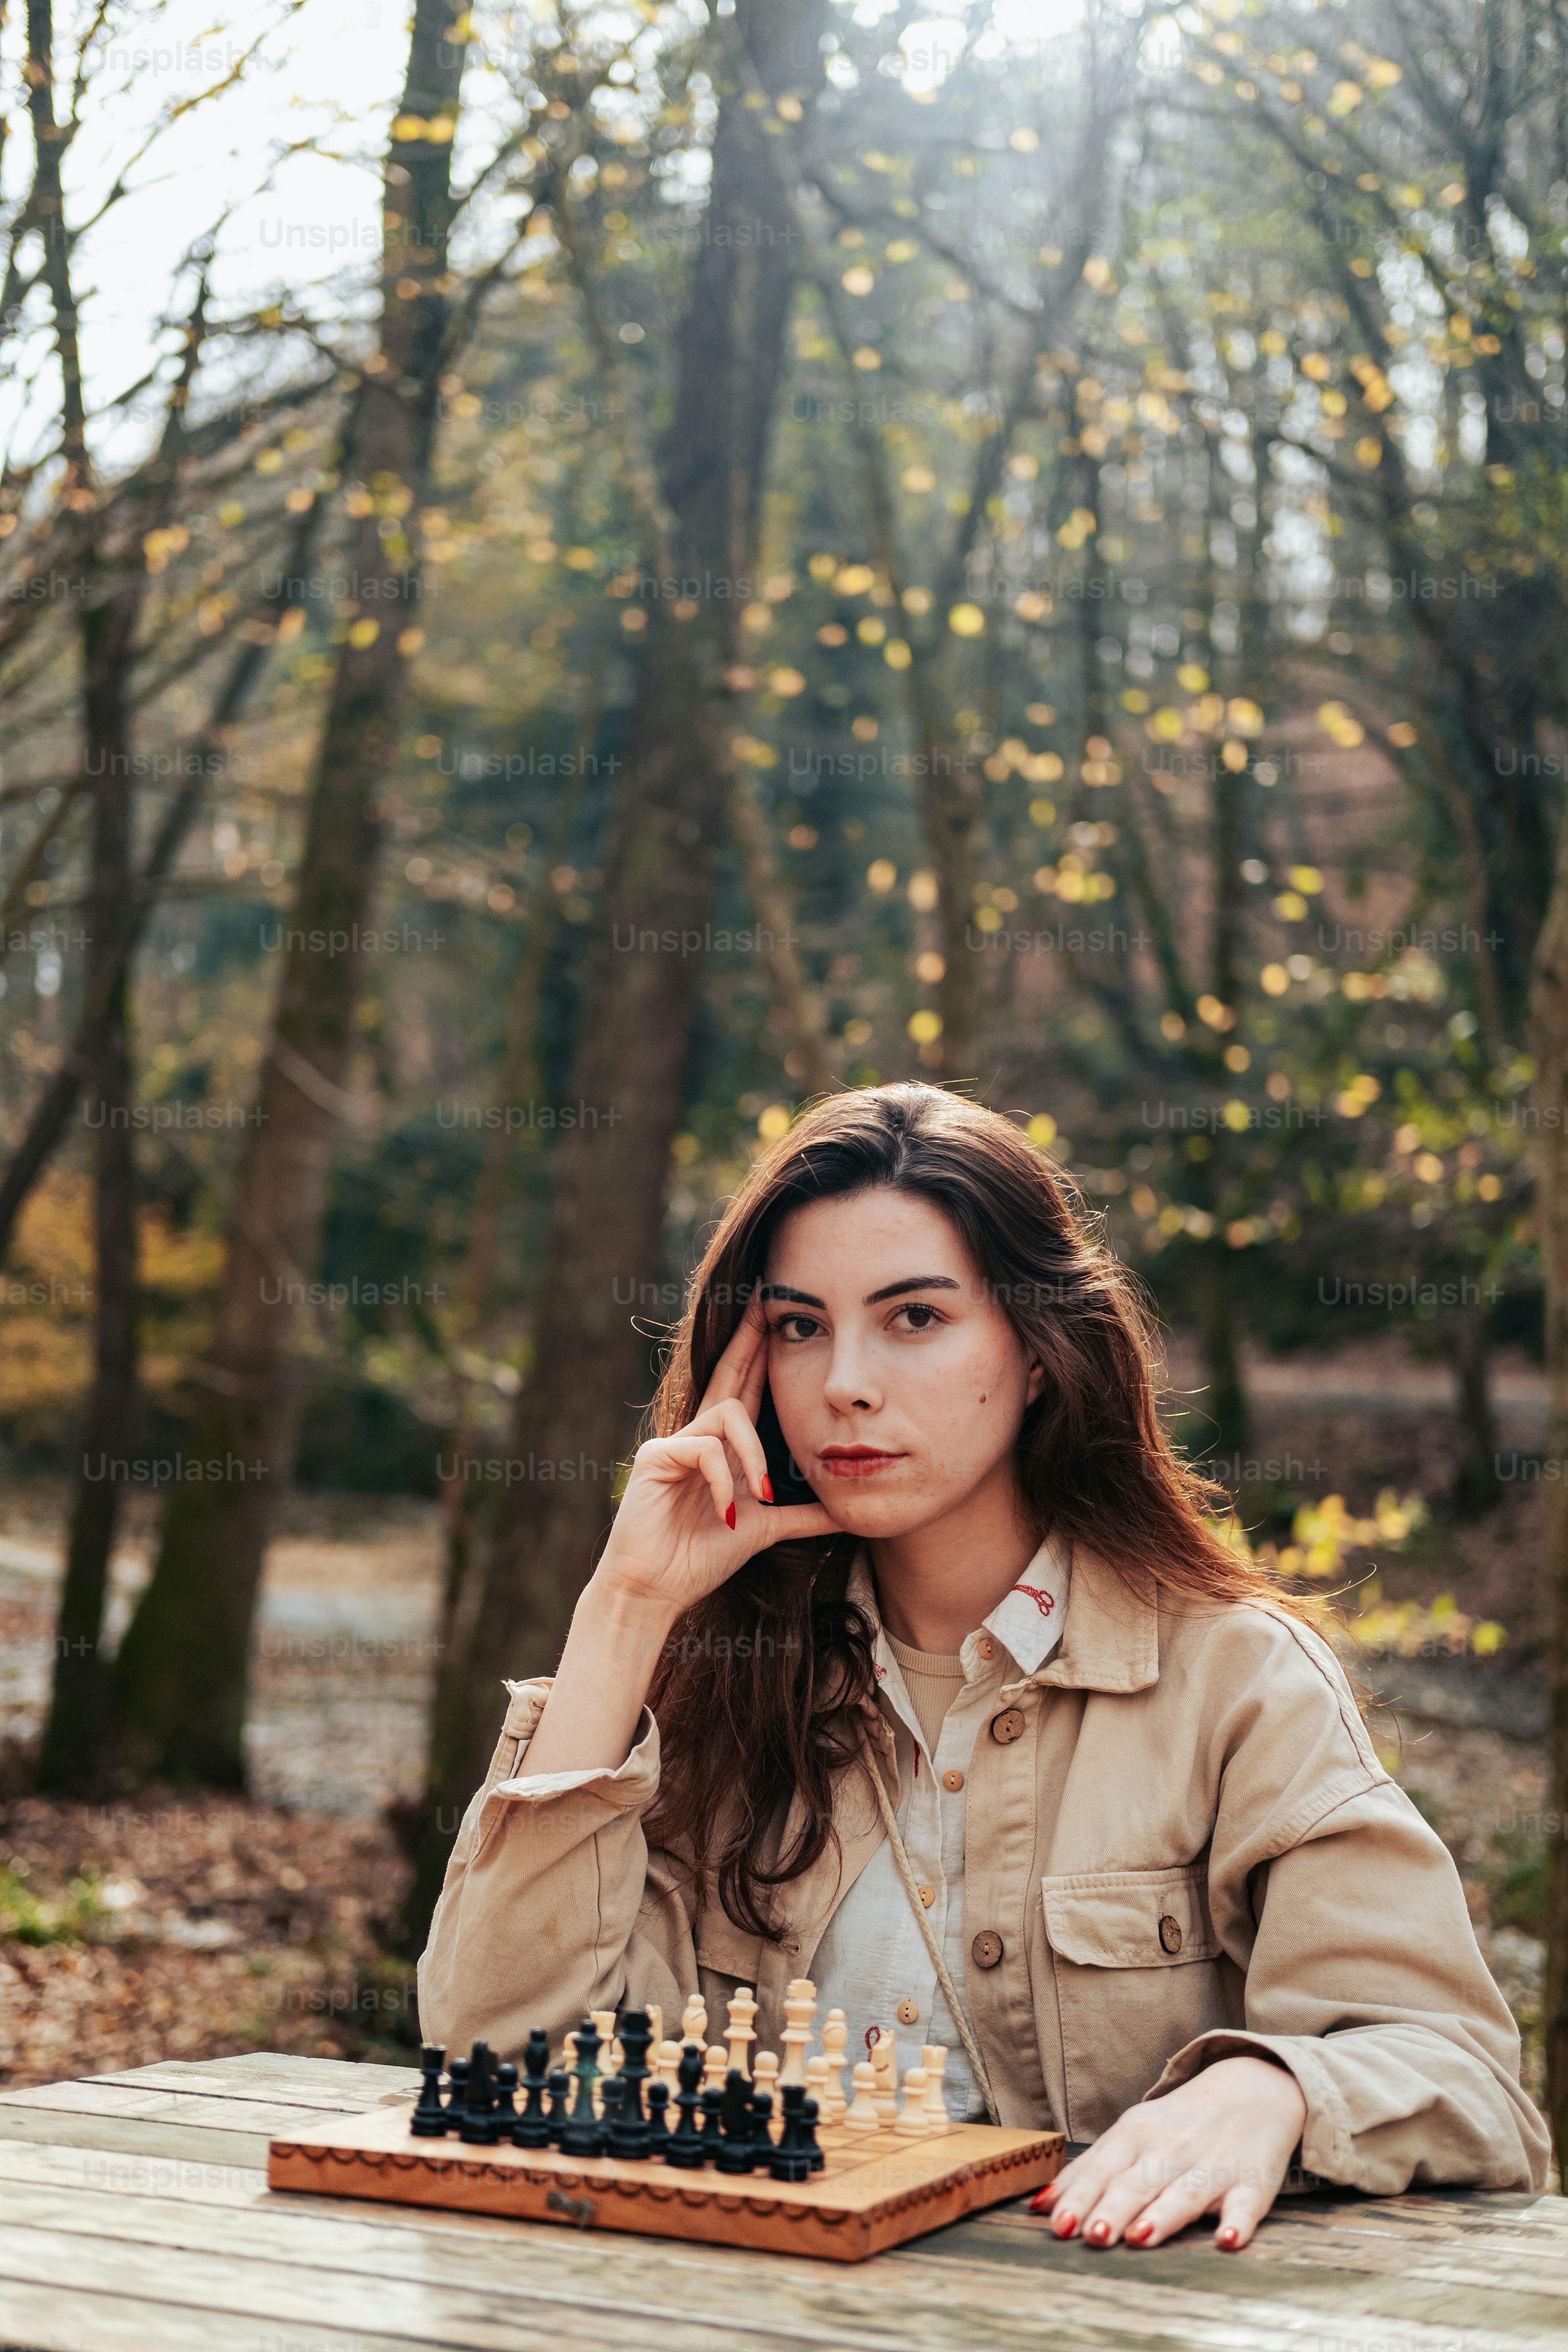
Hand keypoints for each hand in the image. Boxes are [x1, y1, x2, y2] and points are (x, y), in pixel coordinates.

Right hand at [592, 1297, 837, 1622]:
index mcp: (720, 1448)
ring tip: (761, 1493)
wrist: (654, 1589)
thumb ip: (801, 1515)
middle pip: (728, 1375)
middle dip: (749, 1339)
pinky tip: (728, 1512)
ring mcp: (674, 1443)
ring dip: (752, 1453)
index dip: (761, 1355)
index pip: (746, 1390)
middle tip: (766, 1300)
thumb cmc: (699, 1558)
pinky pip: (704, 1449)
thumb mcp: (763, 1530)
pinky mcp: (656, 1457)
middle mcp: (697, 1435)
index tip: (778, 1319)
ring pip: (728, 1414)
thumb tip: (846, 1512)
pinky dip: (724, 1480)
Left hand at [1030, 2055, 1306, 2251]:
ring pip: (1183, 2193)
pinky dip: (1237, 2222)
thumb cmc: (1178, 2124)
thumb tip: (1040, 2204)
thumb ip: (1090, 2170)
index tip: (1058, 2224)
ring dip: (1161, 2216)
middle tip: (1092, 2237)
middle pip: (1137, 2182)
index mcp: (1137, 2134)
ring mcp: (1213, 2164)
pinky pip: (1246, 2205)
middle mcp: (1172, 2148)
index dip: (1080, 2196)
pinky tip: (1228, 2239)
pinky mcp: (1252, 2181)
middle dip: (1113, 2209)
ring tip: (1139, 2238)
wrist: (1250, 2089)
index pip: (1102, 2168)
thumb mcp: (1131, 2134)